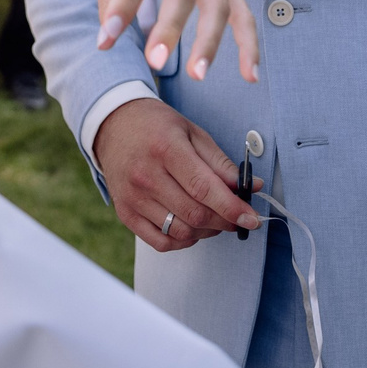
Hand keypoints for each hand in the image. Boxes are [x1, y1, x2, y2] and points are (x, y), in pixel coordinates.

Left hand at [91, 0, 259, 82]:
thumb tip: (107, 40)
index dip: (123, 5)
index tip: (108, 39)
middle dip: (171, 28)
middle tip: (156, 62)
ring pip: (219, 1)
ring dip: (210, 40)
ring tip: (198, 74)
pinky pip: (243, 11)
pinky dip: (249, 42)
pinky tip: (249, 73)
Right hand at [91, 97, 260, 250]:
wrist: (114, 125)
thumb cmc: (157, 127)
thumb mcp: (193, 133)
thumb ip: (221, 164)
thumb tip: (252, 187)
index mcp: (166, 149)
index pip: (204, 188)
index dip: (232, 208)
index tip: (252, 219)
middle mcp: (146, 175)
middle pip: (194, 214)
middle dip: (224, 222)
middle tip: (237, 218)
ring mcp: (133, 197)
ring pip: (180, 231)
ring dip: (206, 232)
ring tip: (214, 219)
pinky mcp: (125, 213)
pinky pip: (160, 242)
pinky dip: (183, 240)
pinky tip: (191, 227)